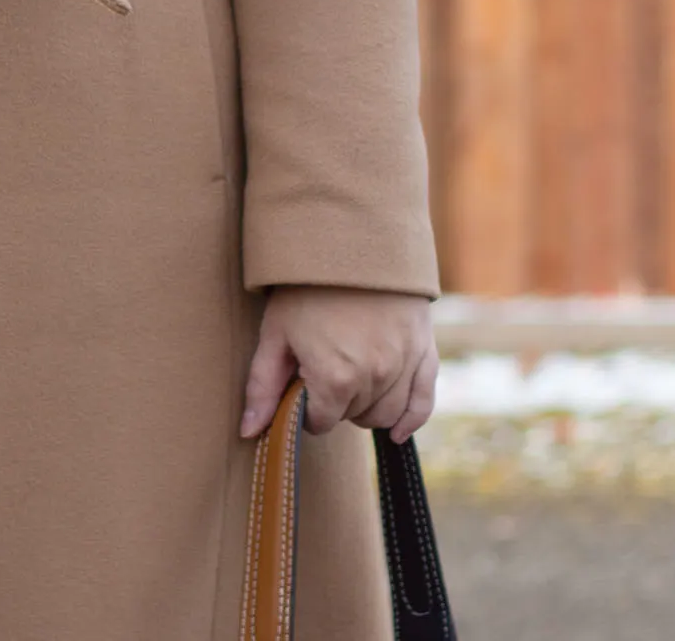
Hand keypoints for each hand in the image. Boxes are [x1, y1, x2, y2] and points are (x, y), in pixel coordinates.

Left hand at [239, 286, 436, 444]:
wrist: (351, 239)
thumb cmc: (305, 286)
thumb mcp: (275, 331)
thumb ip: (262, 387)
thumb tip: (249, 434)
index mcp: (335, 378)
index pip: (321, 422)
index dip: (306, 408)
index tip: (300, 387)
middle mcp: (374, 378)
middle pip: (353, 417)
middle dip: (335, 403)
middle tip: (322, 370)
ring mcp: (404, 366)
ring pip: (386, 415)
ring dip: (366, 408)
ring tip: (349, 378)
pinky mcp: (425, 353)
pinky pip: (423, 404)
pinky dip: (410, 419)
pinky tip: (397, 431)